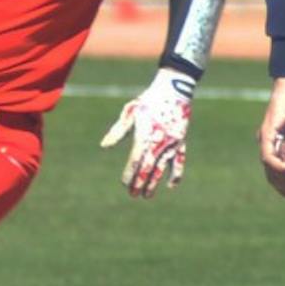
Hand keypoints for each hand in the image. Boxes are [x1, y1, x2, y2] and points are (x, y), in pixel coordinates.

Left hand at [100, 67, 194, 197]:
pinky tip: (170, 185)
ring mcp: (171, 144)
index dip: (130, 174)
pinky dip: (176, 174)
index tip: (124, 184)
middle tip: (133, 195)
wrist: (174, 90)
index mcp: (144, 135)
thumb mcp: (130, 112)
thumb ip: (118, 131)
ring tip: (147, 195)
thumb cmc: (148, 100)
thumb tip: (104, 146)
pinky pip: (179, 162)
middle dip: (140, 183)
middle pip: (148, 169)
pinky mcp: (180, 142)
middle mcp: (158, 143)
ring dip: (154, 183)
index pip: (135, 161)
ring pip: (162, 169)